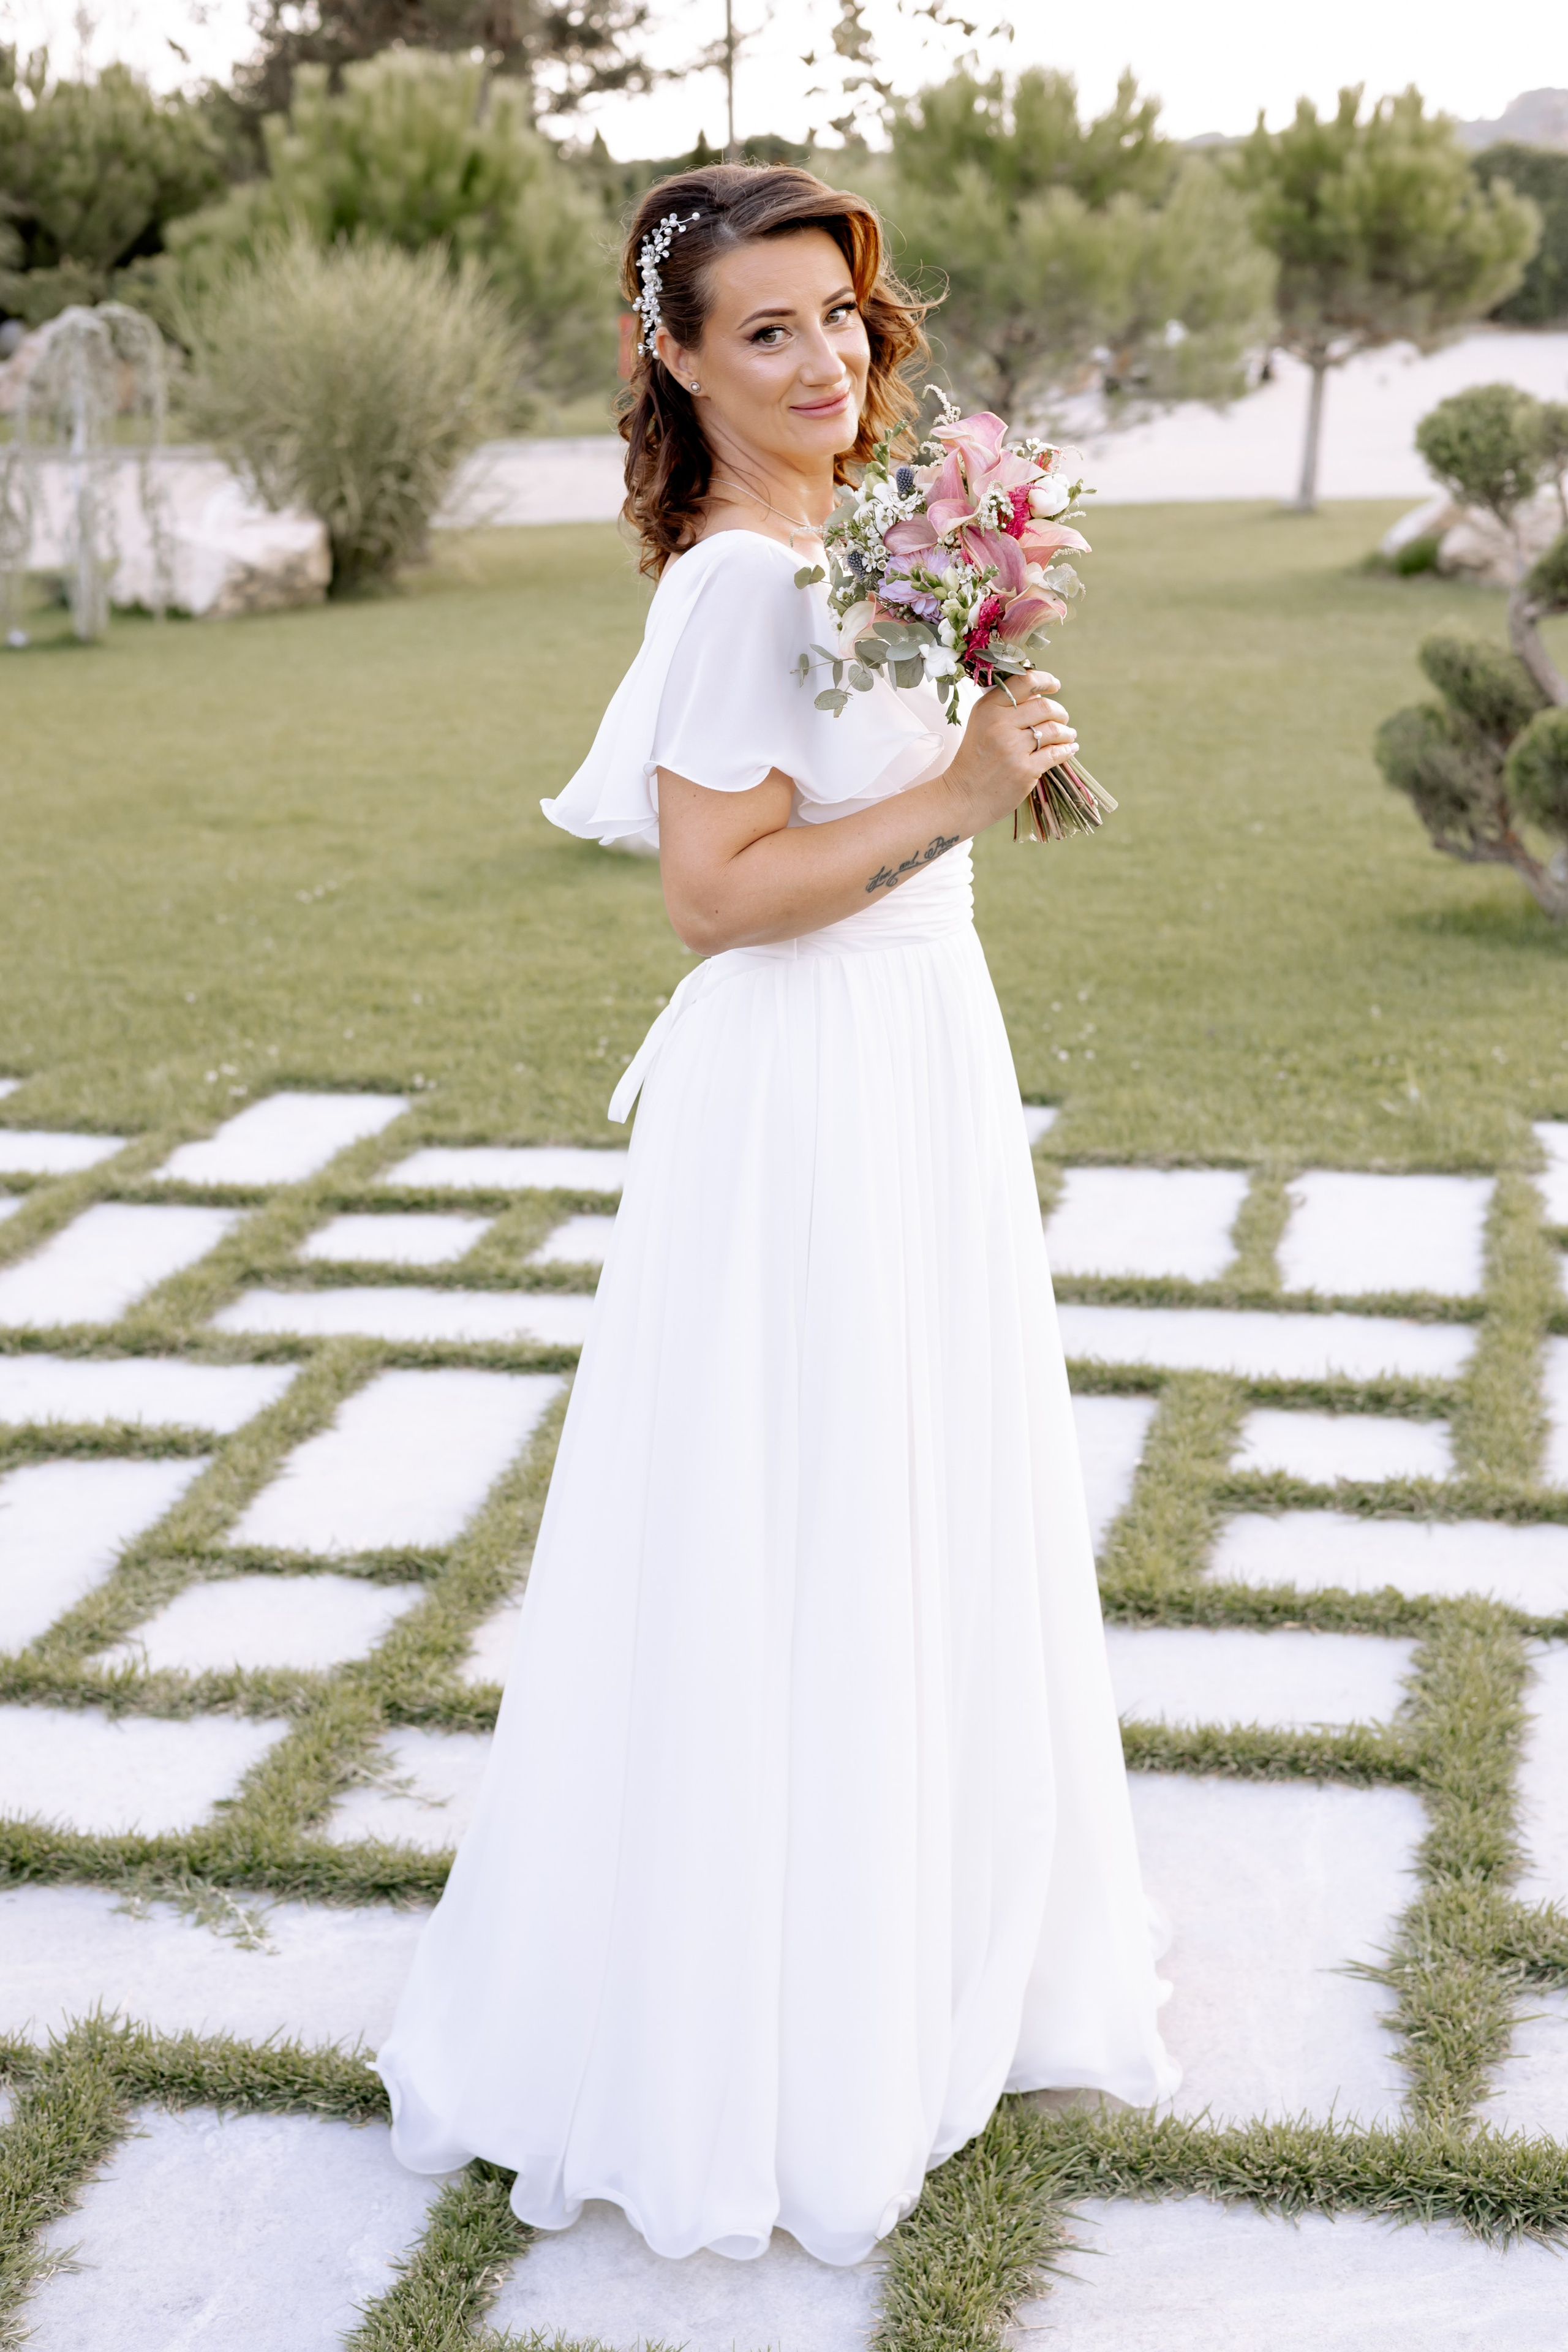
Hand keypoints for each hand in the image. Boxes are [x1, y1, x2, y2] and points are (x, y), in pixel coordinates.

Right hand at [939, 671, 1077, 834]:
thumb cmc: (975, 760)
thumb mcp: (981, 724)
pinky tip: (1069, 749)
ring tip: (1068, 735)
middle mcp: (1000, 724)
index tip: (1055, 685)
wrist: (963, 796)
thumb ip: (1006, 707)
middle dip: (1060, 712)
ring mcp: (1013, 748)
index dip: (1045, 680)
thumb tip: (1040, 695)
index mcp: (988, 708)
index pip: (1024, 681)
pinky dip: (1067, 750)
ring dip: (1066, 732)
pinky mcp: (1025, 770)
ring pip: (1054, 730)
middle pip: (1044, 707)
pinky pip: (1056, 753)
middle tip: (1063, 718)